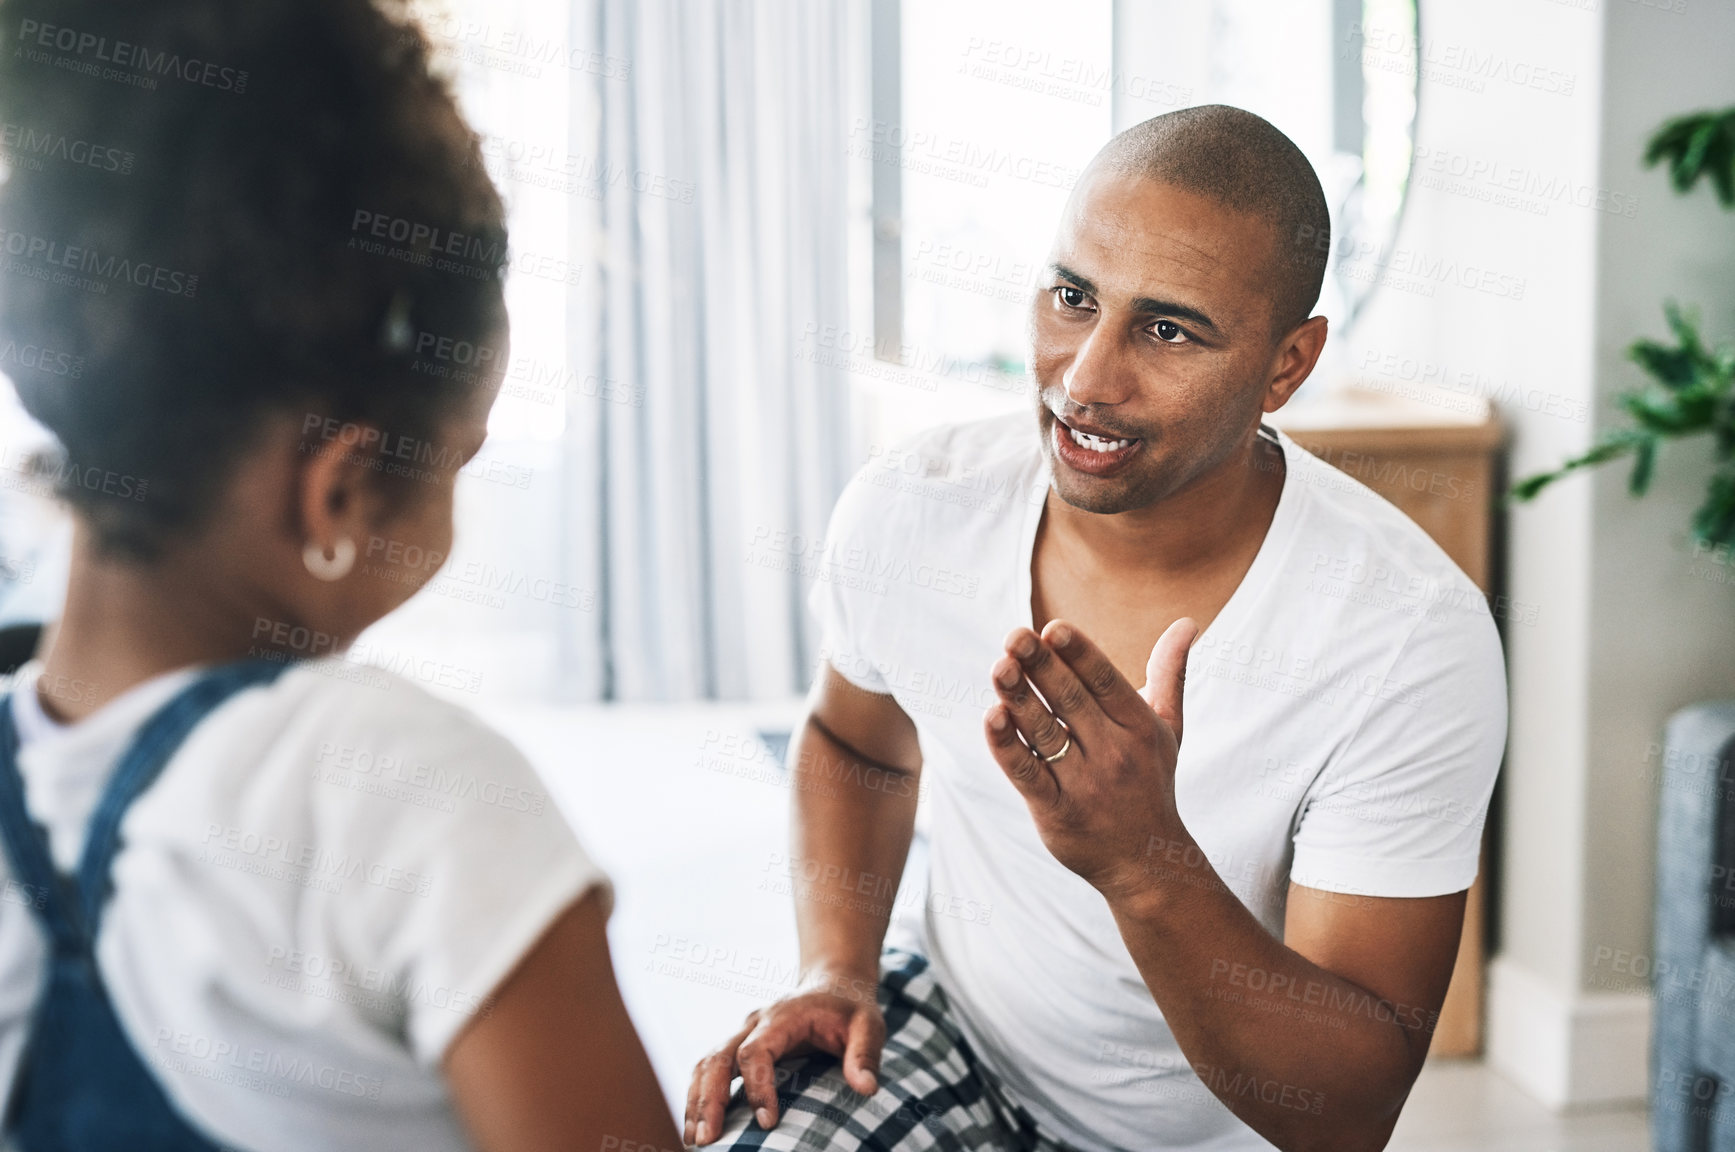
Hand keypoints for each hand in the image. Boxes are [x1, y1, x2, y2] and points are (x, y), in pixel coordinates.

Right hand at [684, 975, 884, 1145]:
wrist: (834, 985)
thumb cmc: (850, 1009)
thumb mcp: (869, 1025)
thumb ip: (865, 1054)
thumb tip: (866, 1089)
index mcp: (782, 1017)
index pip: (756, 1052)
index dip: (758, 1087)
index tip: (768, 1122)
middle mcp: (755, 1025)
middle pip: (719, 1058)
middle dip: (709, 1099)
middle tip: (707, 1139)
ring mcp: (743, 1035)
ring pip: (707, 1064)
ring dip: (696, 1100)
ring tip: (694, 1140)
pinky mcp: (741, 1048)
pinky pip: (710, 1070)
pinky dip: (699, 1096)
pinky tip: (697, 1125)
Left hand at [981, 617, 1198, 903]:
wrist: (1146, 861)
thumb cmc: (1151, 782)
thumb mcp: (1167, 728)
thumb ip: (1169, 674)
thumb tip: (1187, 623)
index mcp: (1139, 727)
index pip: (1105, 682)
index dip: (1080, 654)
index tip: (1053, 628)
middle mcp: (1114, 753)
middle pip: (1072, 701)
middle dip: (1042, 666)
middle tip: (1015, 636)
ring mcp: (1084, 784)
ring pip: (1046, 733)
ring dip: (1019, 699)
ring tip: (999, 667)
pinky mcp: (1056, 811)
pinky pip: (1027, 773)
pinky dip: (1007, 746)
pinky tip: (991, 717)